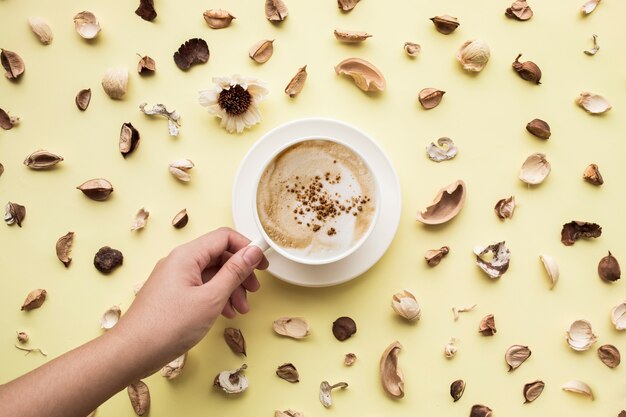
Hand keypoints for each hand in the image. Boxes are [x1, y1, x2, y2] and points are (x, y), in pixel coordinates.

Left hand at [110, 227, 267, 375]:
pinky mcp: (172, 294)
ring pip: (211, 274)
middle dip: (240, 273)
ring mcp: (174, 278)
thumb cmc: (168, 326)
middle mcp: (179, 262)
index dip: (246, 248)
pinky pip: (201, 287)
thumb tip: (252, 251)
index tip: (262, 264)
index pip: (224, 237)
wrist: (132, 353)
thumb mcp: (211, 298)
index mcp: (187, 255)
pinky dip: (216, 297)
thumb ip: (234, 273)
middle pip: (219, 256)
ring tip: (241, 309)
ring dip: (230, 288)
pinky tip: (225, 313)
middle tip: (253, 291)